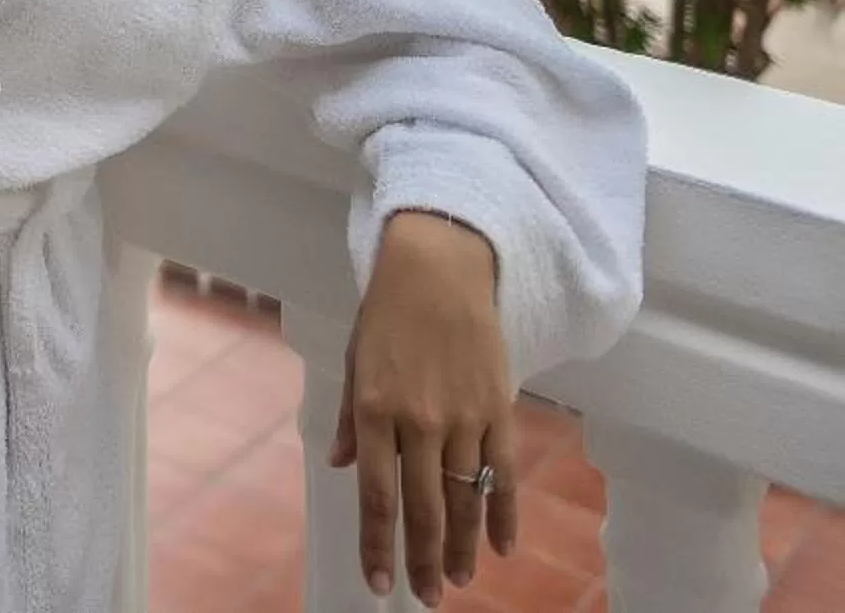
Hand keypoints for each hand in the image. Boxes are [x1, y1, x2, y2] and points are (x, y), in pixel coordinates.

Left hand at [331, 211, 516, 605]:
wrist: (439, 270)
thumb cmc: (387, 314)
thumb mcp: (354, 361)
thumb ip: (349, 418)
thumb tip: (343, 466)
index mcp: (375, 412)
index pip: (377, 495)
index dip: (378, 543)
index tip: (379, 583)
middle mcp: (420, 423)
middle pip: (424, 508)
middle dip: (424, 559)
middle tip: (427, 596)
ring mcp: (463, 419)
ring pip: (466, 498)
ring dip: (464, 547)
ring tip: (460, 581)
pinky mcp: (498, 409)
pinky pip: (504, 473)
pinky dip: (505, 513)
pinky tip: (503, 547)